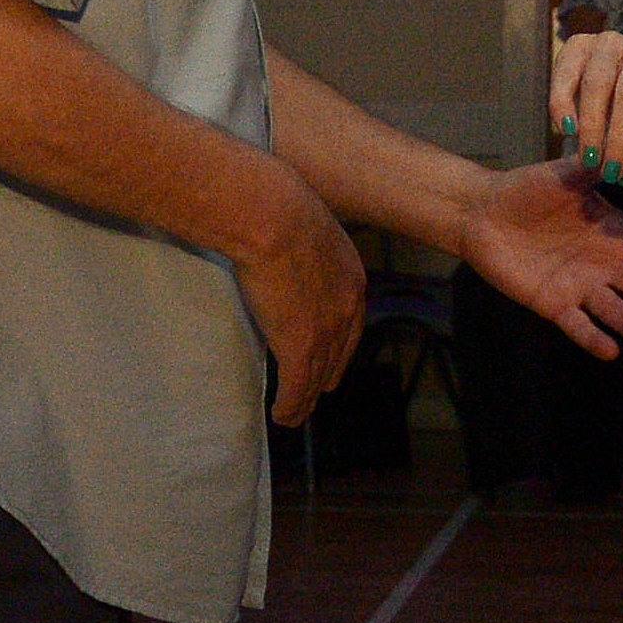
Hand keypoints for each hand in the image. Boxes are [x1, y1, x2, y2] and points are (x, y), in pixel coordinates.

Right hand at [229, 176, 365, 425]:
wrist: (272, 215)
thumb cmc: (276, 205)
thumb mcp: (304, 223)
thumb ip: (302, 242)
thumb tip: (280, 236)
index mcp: (351, 277)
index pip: (350, 321)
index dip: (339, 342)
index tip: (330, 352)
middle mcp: (347, 308)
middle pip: (340, 353)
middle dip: (328, 373)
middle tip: (317, 389)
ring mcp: (326, 330)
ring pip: (318, 377)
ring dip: (306, 399)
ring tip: (297, 413)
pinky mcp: (301, 347)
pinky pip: (297, 389)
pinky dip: (290, 407)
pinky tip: (282, 417)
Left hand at [462, 162, 622, 359]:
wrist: (482, 212)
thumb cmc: (527, 188)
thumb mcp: (567, 171)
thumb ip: (600, 164)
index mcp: (612, 231)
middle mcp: (602, 263)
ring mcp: (579, 285)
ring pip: (614, 309)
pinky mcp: (552, 303)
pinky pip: (577, 324)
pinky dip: (592, 337)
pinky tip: (610, 351)